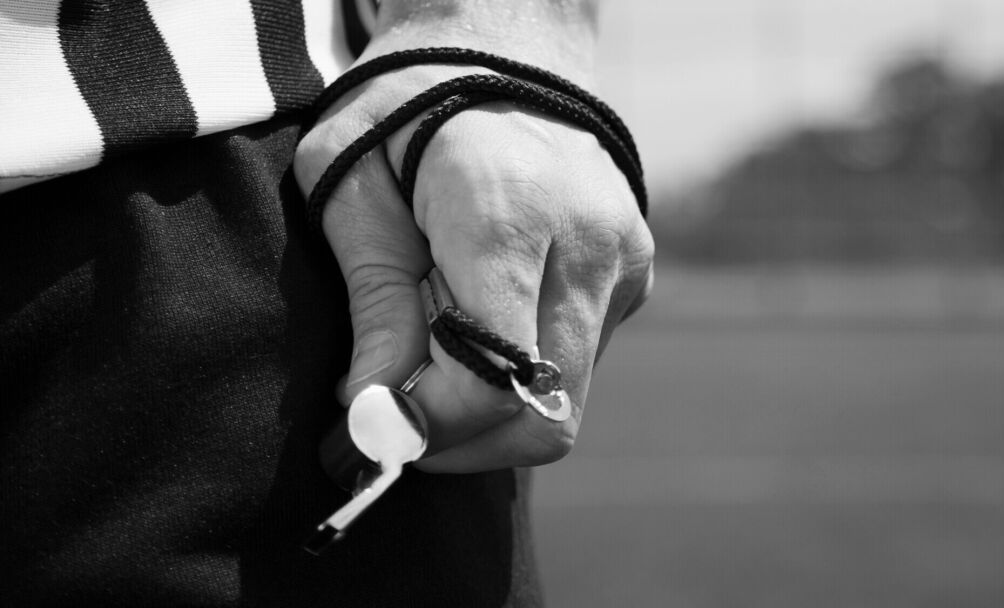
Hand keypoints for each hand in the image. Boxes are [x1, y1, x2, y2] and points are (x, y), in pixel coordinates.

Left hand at [293, 16, 653, 473]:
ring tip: (439, 355)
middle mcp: (586, 244)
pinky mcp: (635, 270)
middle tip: (404, 425)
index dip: (429, 426)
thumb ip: (376, 307)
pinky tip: (486, 319)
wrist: (505, 43)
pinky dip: (527, 368)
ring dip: (496, 407)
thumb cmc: (409, 108)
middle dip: (467, 443)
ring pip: (568, 396)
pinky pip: (581, 357)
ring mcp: (623, 259)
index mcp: (508, 216)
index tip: (373, 427)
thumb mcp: (355, 191)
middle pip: (547, 413)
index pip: (493, 378)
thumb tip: (377, 411)